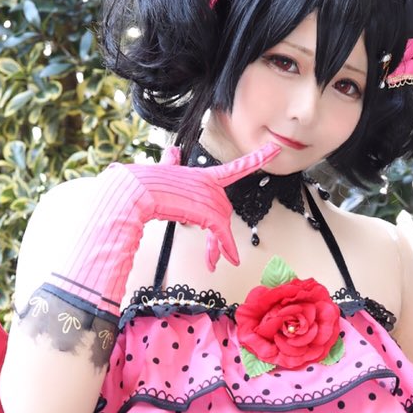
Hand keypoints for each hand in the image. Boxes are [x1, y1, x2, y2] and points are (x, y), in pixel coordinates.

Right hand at [136, 141, 282, 273]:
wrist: (139, 192)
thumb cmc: (146, 183)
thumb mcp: (162, 170)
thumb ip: (170, 162)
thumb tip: (171, 152)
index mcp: (203, 174)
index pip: (236, 167)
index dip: (256, 159)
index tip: (274, 150)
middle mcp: (211, 184)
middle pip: (224, 212)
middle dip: (219, 234)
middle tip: (214, 256)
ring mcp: (210, 197)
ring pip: (222, 226)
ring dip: (218, 247)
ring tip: (212, 262)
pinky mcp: (208, 212)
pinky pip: (222, 233)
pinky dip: (226, 248)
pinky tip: (229, 260)